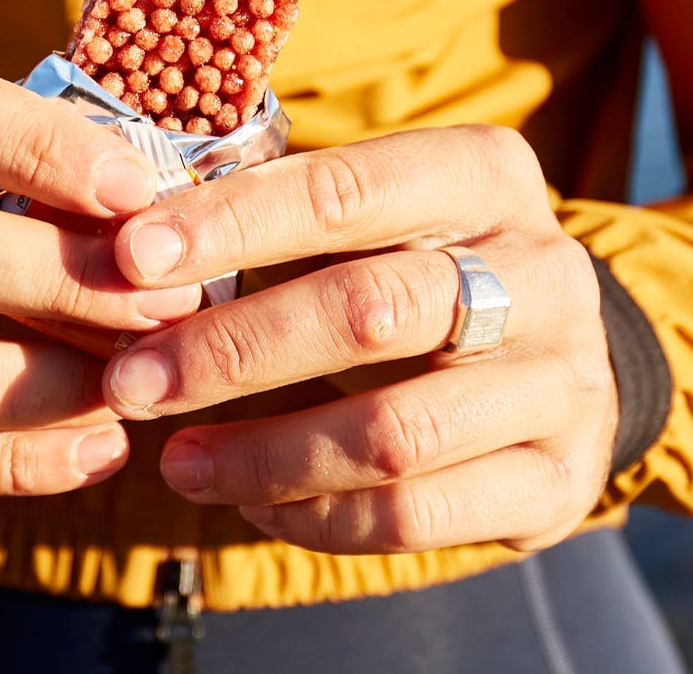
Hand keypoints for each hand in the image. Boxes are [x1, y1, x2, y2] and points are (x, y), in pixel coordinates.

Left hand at [100, 125, 614, 553]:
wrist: (562, 366)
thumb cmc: (421, 271)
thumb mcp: (376, 219)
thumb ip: (280, 220)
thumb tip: (134, 250)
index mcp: (488, 176)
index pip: (347, 188)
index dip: (234, 222)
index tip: (131, 256)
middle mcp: (545, 271)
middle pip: (370, 310)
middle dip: (231, 350)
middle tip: (129, 382)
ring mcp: (563, 382)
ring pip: (393, 432)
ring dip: (263, 454)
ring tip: (177, 464)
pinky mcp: (559, 483)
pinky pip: (415, 517)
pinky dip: (317, 516)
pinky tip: (254, 502)